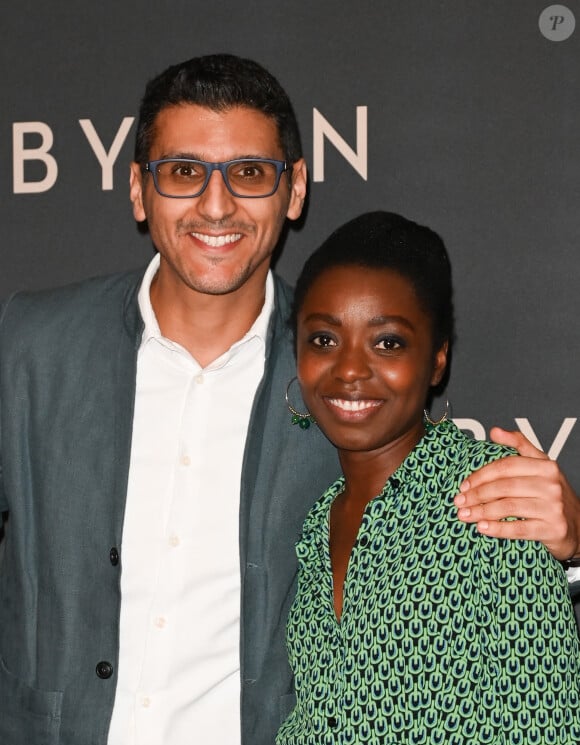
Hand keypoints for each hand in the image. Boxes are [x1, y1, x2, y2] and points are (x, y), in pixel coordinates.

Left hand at [454, 427, 579, 560]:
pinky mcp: (553, 529)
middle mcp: (551, 485)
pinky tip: (482, 528)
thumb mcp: (541, 465)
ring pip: (508, 507)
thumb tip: (495, 431)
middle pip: (504, 487)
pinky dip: (497, 529)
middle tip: (459, 502)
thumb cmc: (552, 493)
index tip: (464, 484)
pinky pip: (519, 529)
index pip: (505, 466)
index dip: (481, 475)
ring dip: (481, 512)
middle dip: (477, 495)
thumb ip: (519, 445)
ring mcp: (553, 507)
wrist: (578, 525)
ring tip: (464, 515)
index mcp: (545, 466)